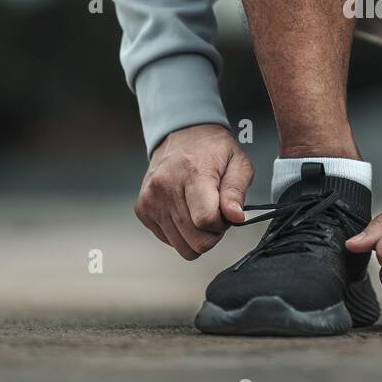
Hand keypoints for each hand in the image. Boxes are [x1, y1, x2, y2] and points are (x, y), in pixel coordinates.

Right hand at [135, 124, 253, 258]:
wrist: (182, 135)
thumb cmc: (212, 149)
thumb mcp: (238, 162)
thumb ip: (237, 191)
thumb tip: (235, 217)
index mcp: (192, 173)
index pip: (206, 221)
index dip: (222, 224)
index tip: (225, 213)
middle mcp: (166, 187)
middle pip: (195, 241)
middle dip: (211, 233)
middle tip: (214, 212)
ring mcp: (151, 200)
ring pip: (182, 247)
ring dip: (196, 234)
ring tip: (199, 210)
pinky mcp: (143, 210)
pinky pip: (169, 241)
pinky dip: (181, 232)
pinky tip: (185, 210)